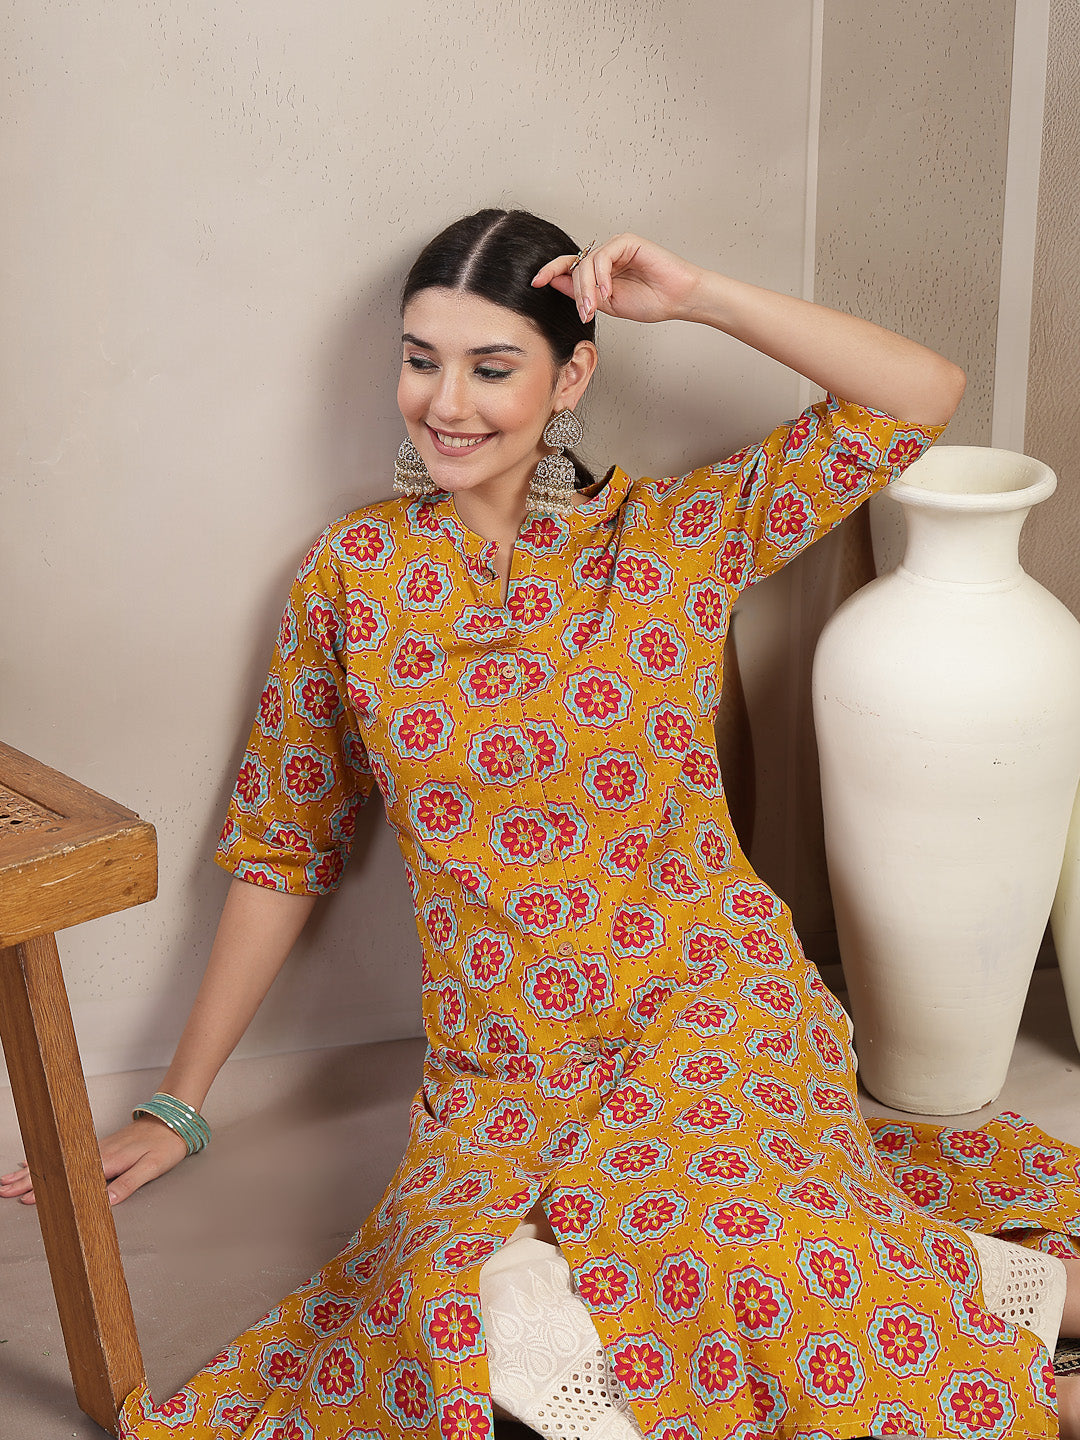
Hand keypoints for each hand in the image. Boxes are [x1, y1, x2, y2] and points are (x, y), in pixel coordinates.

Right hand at [0, 1115, 188, 1206]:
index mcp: (108, 1161)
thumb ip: (129, 1183)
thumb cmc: (165, 1145)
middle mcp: (97, 1153)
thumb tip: (106, 1202)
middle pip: (56, 1167)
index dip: (48, 1188)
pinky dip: (45, 1157)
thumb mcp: (152, 1167)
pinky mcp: (98, 1146)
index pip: (71, 1177)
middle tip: (4, 1190)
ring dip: (30, 1170)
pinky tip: (31, 1161)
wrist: (174, 1119)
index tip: (27, 1198)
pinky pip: (64, 1153)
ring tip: (7, 1179)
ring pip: (56, 1160)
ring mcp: (95, 1148)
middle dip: (28, 1179)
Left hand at [532, 232, 704, 326]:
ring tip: (596, 306)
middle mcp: (606, 256)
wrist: (679, 299)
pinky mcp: (627, 242)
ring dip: (587, 287)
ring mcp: (616, 247)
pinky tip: (609, 290)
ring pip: (587, 263)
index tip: (535, 283)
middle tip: (586, 312)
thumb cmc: (651, 302)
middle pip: (575, 268)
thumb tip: (554, 283)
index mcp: (600, 271)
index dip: (551, 273)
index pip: (569, 268)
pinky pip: (603, 256)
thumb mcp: (609, 304)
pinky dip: (602, 274)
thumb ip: (583, 294)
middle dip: (576, 293)